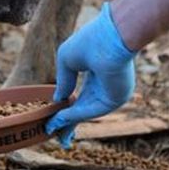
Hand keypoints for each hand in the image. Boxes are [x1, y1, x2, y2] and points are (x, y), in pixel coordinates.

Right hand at [46, 3, 135, 147]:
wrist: (111, 36)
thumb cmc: (91, 41)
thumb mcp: (67, 60)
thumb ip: (63, 81)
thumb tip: (58, 101)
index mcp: (97, 72)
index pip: (82, 94)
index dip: (66, 106)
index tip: (53, 116)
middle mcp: (105, 85)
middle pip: (84, 108)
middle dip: (68, 121)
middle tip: (55, 133)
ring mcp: (112, 93)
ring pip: (86, 111)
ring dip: (69, 122)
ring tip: (53, 130)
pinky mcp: (115, 98)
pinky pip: (92, 110)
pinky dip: (75, 115)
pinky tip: (61, 119)